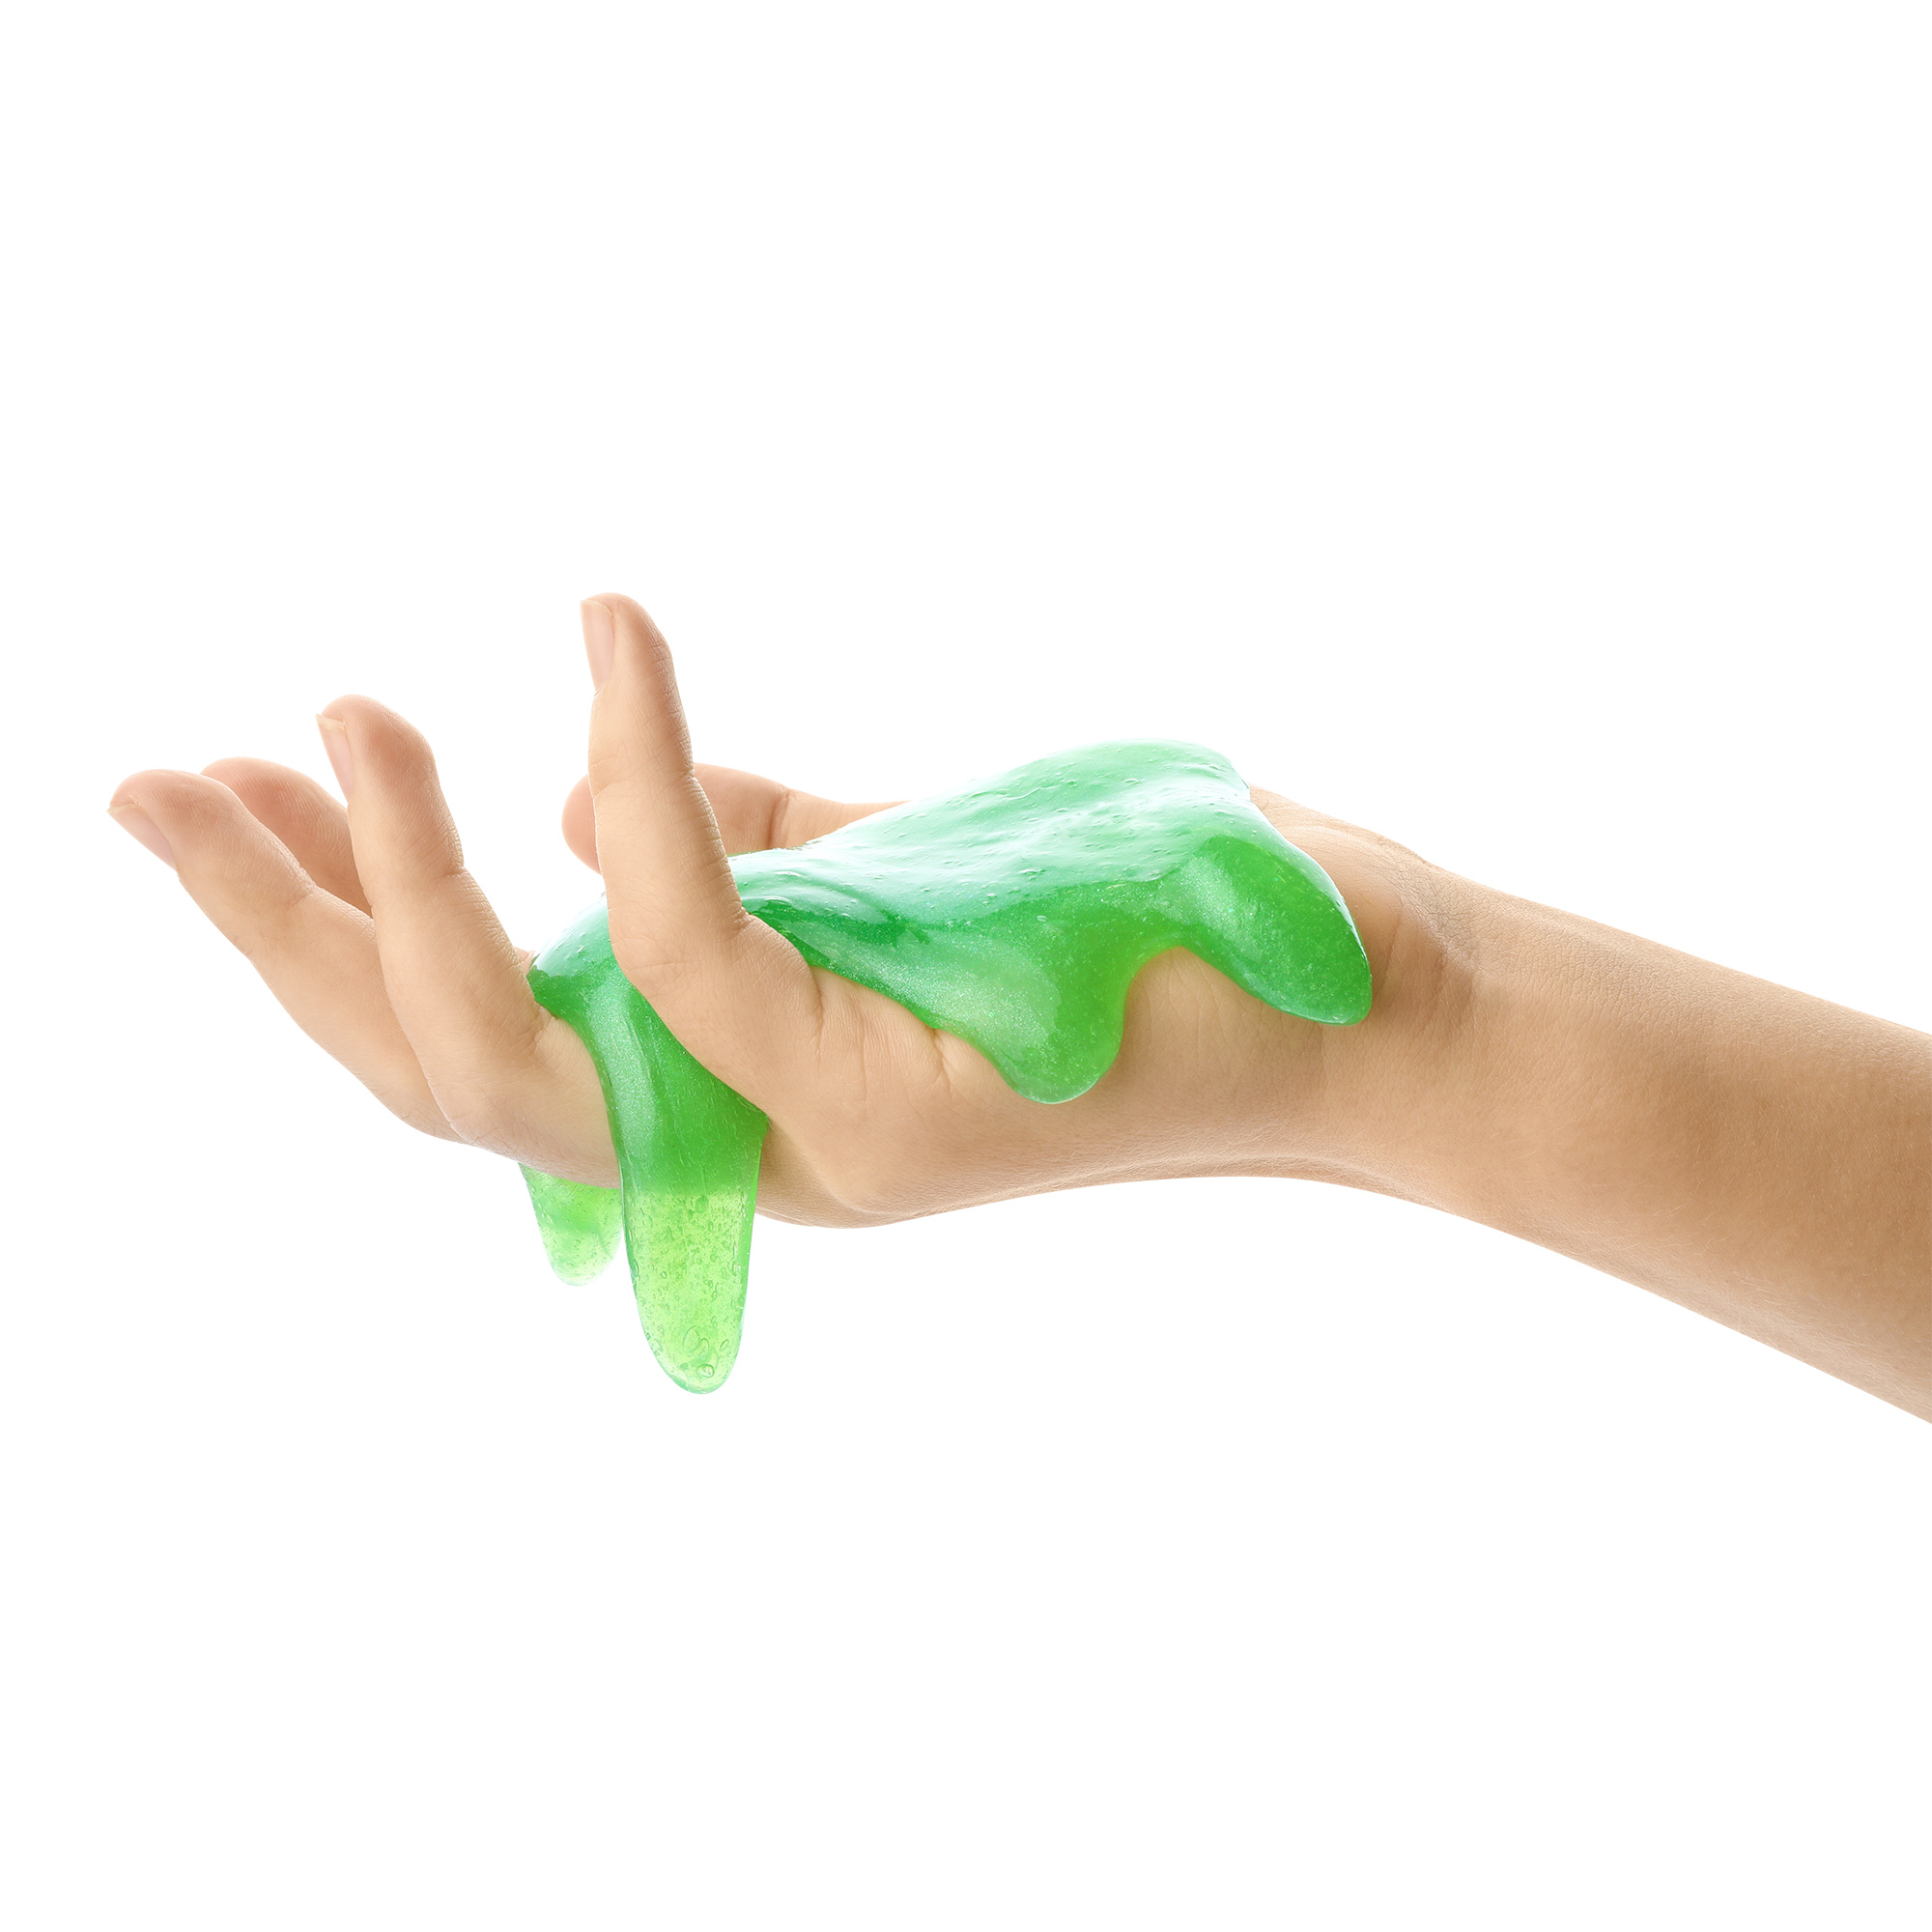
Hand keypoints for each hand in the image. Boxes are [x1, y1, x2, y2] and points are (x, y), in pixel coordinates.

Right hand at [106, 597, 1443, 1226]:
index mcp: (734, 1092)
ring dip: (391, 879)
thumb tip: (577, 812)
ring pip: (516, 1055)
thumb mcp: (901, 870)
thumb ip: (748, 852)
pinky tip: (605, 634)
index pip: (477, 1037)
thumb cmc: (1147, 929)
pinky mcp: (879, 1109)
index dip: (331, 924)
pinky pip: (695, 948)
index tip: (240, 774)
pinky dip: (639, 784)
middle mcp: (742, 1147)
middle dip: (279, 934)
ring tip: (318, 715)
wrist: (1359, 1000)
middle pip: (438, 1078)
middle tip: (145, 782)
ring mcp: (802, 1150)